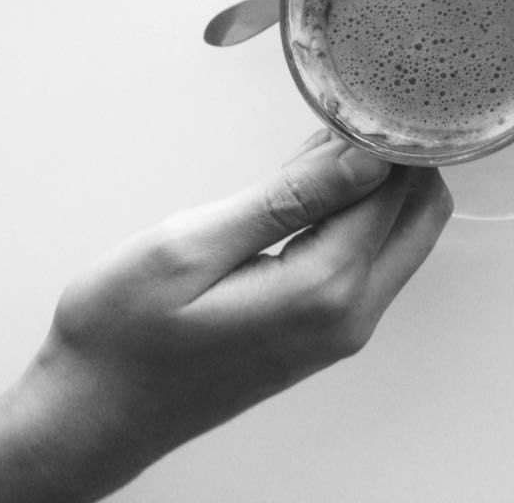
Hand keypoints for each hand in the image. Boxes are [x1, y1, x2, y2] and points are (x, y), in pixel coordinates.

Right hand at [0, 130, 451, 502]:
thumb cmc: (121, 333)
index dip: (383, 135)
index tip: (357, 95)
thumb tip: (369, 158)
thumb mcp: (192, 245)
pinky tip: (309, 190)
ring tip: (315, 149)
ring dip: (378, 185)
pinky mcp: (329, 334)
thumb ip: (290, 198)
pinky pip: (372, 260)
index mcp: (325, 287)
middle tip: (342, 117)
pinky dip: (359, 216)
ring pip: (403, 235)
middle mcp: (353, 314)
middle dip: (398, 158)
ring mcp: (345, 330)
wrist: (92, 418)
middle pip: (422, 213)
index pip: (396, 188)